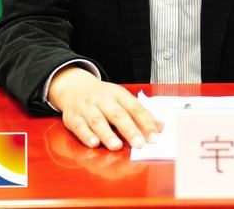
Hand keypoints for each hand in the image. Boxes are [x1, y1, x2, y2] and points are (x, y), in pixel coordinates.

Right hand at [47, 67, 162, 150]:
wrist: (74, 87)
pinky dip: (86, 136)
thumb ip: (140, 114)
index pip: (135, 108)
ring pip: (97, 121)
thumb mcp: (122, 99)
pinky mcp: (73, 117)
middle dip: (129, 130)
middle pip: (117, 114)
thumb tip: (160, 126)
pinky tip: (94, 144)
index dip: (145, 123)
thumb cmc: (103, 98)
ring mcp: (87, 108)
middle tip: (139, 144)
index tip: (154, 137)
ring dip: (107, 134)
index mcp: (118, 94)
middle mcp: (102, 100)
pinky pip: (79, 127)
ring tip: (117, 146)